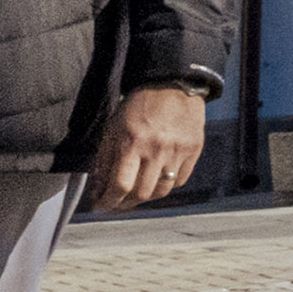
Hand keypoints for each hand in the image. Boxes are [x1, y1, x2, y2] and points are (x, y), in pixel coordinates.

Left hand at [88, 87, 203, 212]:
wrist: (172, 85)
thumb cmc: (138, 106)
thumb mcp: (113, 129)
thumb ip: (104, 160)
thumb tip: (98, 190)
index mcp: (132, 142)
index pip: (120, 185)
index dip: (108, 201)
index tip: (101, 206)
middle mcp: (157, 149)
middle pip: (141, 193)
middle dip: (124, 204)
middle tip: (117, 203)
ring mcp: (178, 151)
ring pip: (161, 191)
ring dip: (146, 198)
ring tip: (136, 195)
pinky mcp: (194, 149)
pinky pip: (180, 180)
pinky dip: (166, 185)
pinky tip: (157, 179)